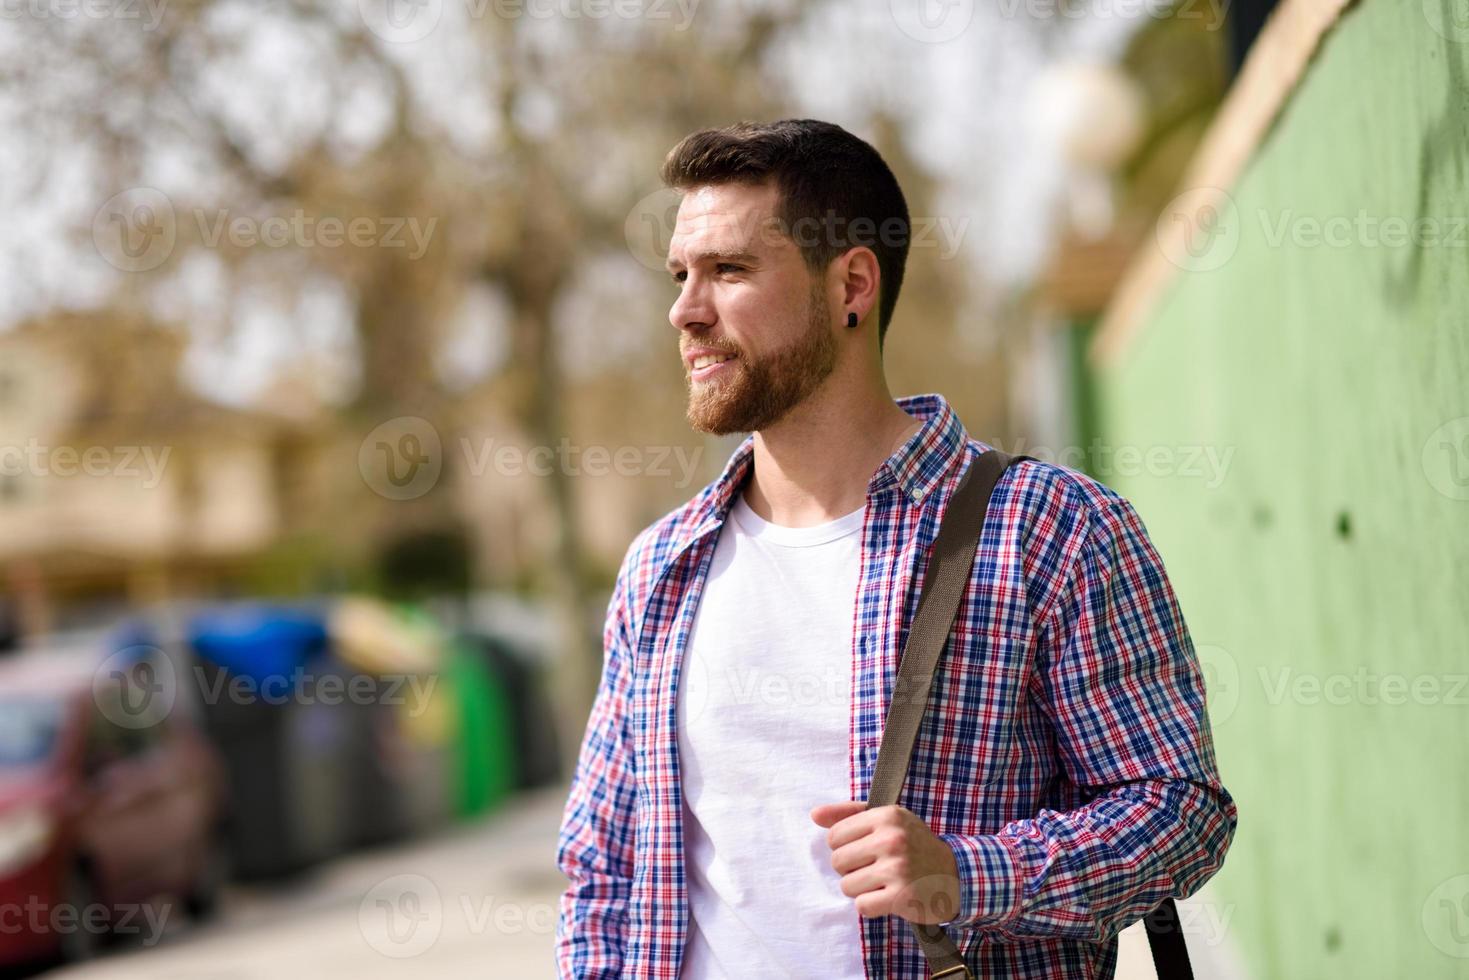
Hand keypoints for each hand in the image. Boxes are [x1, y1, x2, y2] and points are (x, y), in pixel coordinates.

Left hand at [810, 801, 962, 924]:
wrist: (956, 876)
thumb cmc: (914, 845)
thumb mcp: (888, 820)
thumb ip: (849, 814)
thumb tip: (814, 815)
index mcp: (887, 815)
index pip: (835, 836)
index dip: (844, 847)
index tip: (864, 850)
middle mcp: (892, 839)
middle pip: (838, 862)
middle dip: (851, 870)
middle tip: (873, 869)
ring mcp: (897, 869)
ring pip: (847, 886)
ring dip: (861, 889)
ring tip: (881, 883)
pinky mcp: (901, 897)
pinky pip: (862, 906)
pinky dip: (871, 906)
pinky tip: (887, 897)